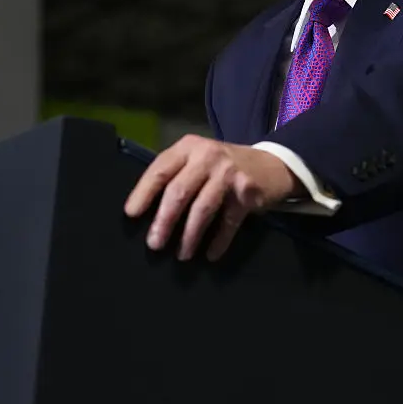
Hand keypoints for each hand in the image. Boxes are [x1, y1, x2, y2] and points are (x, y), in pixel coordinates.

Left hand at [123, 135, 299, 260]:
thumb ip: (175, 176)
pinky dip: (218, 241)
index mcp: (188, 147)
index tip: (131, 214)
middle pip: (179, 191)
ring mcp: (229, 173)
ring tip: (182, 255)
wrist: (271, 165)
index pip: (160, 170)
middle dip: (164, 220)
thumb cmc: (222, 167)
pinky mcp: (248, 192)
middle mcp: (208, 156)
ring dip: (190, 236)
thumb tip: (146, 212)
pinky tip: (211, 255)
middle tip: (154, 244)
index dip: (144, 192)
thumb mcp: (197, 160)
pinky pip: (228, 222)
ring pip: (203, 209)